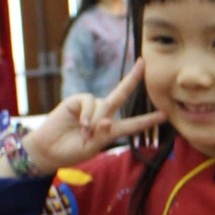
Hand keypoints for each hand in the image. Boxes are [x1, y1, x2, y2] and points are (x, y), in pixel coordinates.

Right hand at [20, 59, 165, 174]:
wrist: (49, 149)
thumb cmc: (72, 151)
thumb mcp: (92, 147)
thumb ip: (102, 135)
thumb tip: (106, 120)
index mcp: (112, 129)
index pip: (133, 124)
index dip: (148, 120)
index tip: (164, 115)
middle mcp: (104, 114)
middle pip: (121, 93)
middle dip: (133, 78)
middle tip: (143, 63)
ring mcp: (91, 106)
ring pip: (104, 105)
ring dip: (95, 121)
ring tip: (85, 134)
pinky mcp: (77, 100)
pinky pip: (89, 102)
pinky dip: (87, 114)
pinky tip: (81, 124)